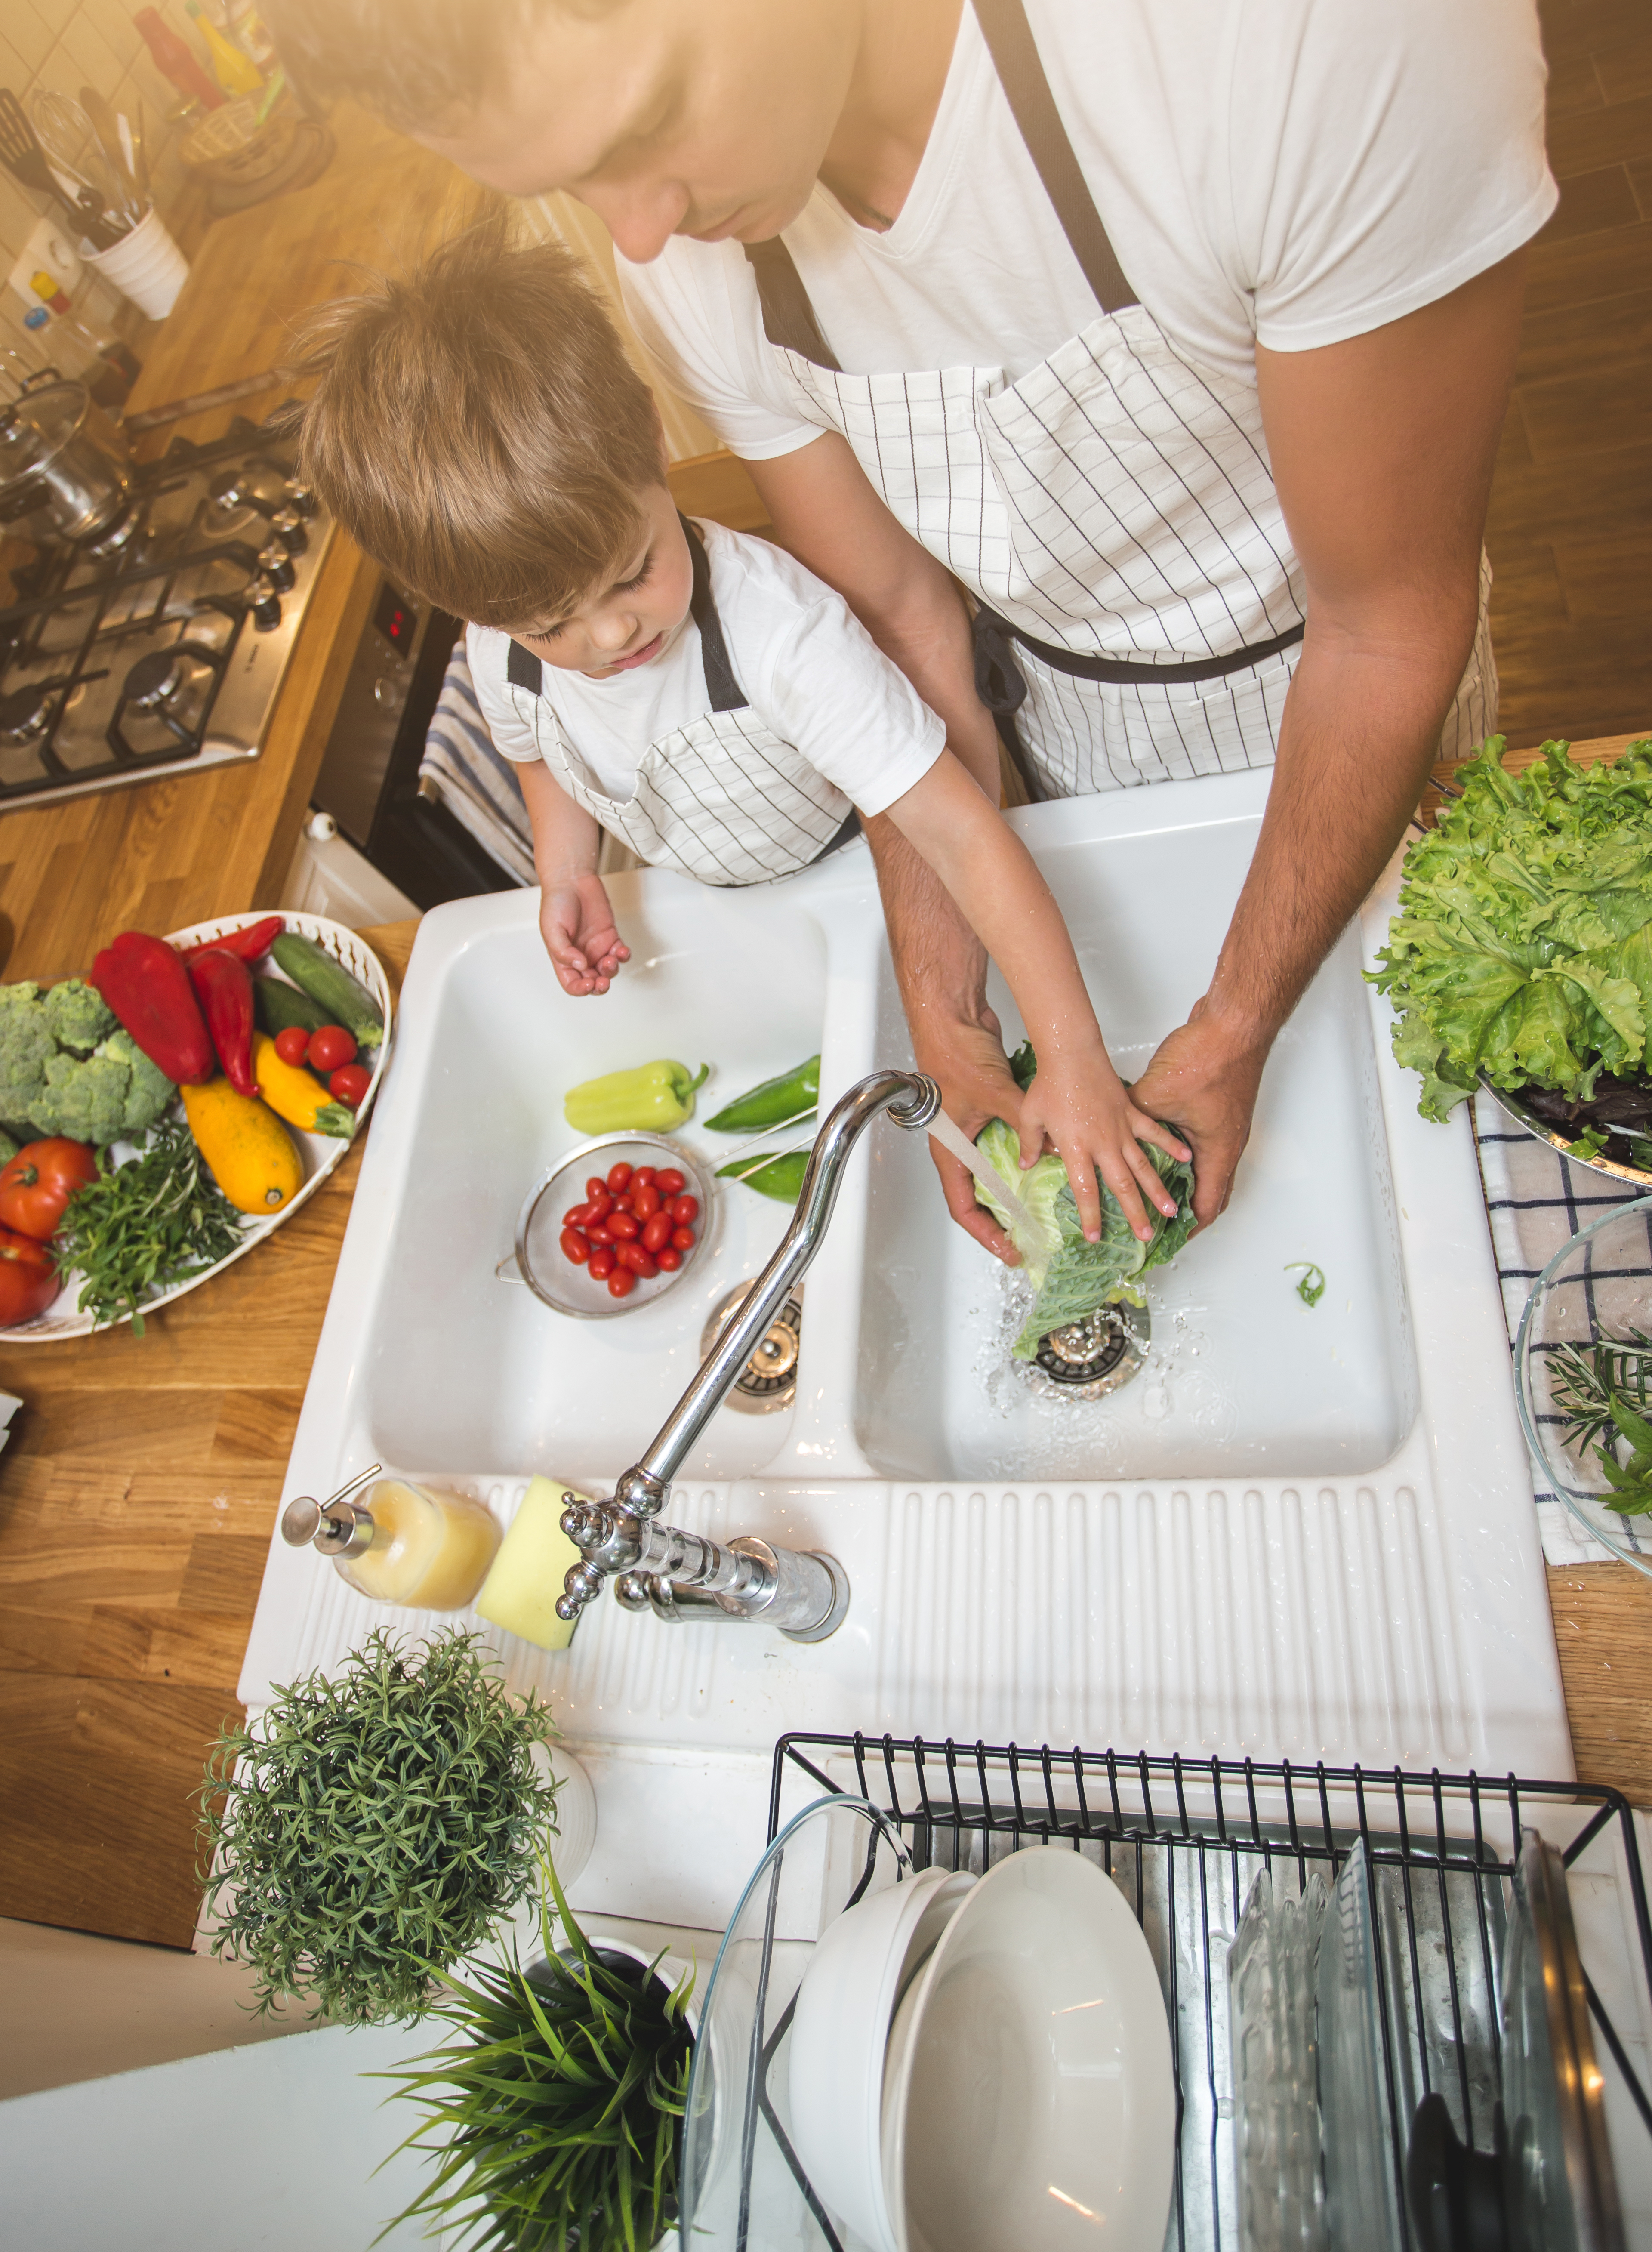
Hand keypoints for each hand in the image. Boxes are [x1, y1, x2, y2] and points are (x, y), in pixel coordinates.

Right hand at [540, 874, 629, 996]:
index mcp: (563, 958)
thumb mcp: (552, 929)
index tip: (588, 984)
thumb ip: (563, 951)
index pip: (572, 983)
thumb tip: (580, 965)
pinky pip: (620, 954)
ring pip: (608, 970)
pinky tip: (621, 951)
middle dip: (599, 985)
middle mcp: (581, 956)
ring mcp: (597, 948)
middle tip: (602, 981)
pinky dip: (623, 956)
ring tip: (610, 959)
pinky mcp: (610, 937)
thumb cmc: (557, 902)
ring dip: (611, 970)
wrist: (572, 880)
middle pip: (592, 981)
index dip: (580, 989)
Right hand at [913, 1008, 1026, 1264]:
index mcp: (949, 1150)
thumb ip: (1026, 1122)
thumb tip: (1055, 1144)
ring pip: (994, 1173)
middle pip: (979, 1196)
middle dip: (1002, 1220)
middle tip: (1030, 1238)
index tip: (1010, 1250)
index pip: (964, 1207)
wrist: (951, 1015)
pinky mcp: (988, 1111)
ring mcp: (973, 1129)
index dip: (986, 1234)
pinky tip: (1047, 1165)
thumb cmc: (954, 1053)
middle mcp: (959, 1145)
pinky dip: (1024, 1159)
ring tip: (1042, 1209)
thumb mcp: (994, 1094)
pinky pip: (1006, 1146)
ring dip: (1015, 1192)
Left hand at [1018, 1041, 1190, 1244]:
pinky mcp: (1132, 1112)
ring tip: (1171, 1211)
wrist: (1071, 1053)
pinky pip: (1155, 1132)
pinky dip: (1171, 1144)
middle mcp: (1103, 1144)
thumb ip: (1028, 1144)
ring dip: (1158, 1190)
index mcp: (1076, 1148)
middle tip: (1146, 1236)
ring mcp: (1121, 1128)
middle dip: (1135, 1213)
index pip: (1085, 1191)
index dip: (1091, 1215)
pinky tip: (1186, 1159)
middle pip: (1122, 1186)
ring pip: (1144, 1166)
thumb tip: (1025, 1165)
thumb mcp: (1030, 1116)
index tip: (1094, 1236)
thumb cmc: (1049, 1083)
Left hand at [1127, 998, 1271, 1231]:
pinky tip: (1165, 1150)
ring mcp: (1226, 1126)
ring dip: (1184, 1182)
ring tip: (1159, 1194)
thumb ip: (1126, 1119)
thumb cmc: (1206, 1060)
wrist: (1234, 1024)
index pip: (1205, 1208)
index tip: (1162, 1240)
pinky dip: (1185, 1154)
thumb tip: (1097, 1130)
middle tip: (1158, 1224)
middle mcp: (1226, 1145)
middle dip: (1183, 1212)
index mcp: (1216, 1153)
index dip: (1185, 1229)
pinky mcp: (1220, 1107)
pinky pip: (1202, 1142)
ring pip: (1205, 1168)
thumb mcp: (1154, 1096)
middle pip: (1209, 1194)